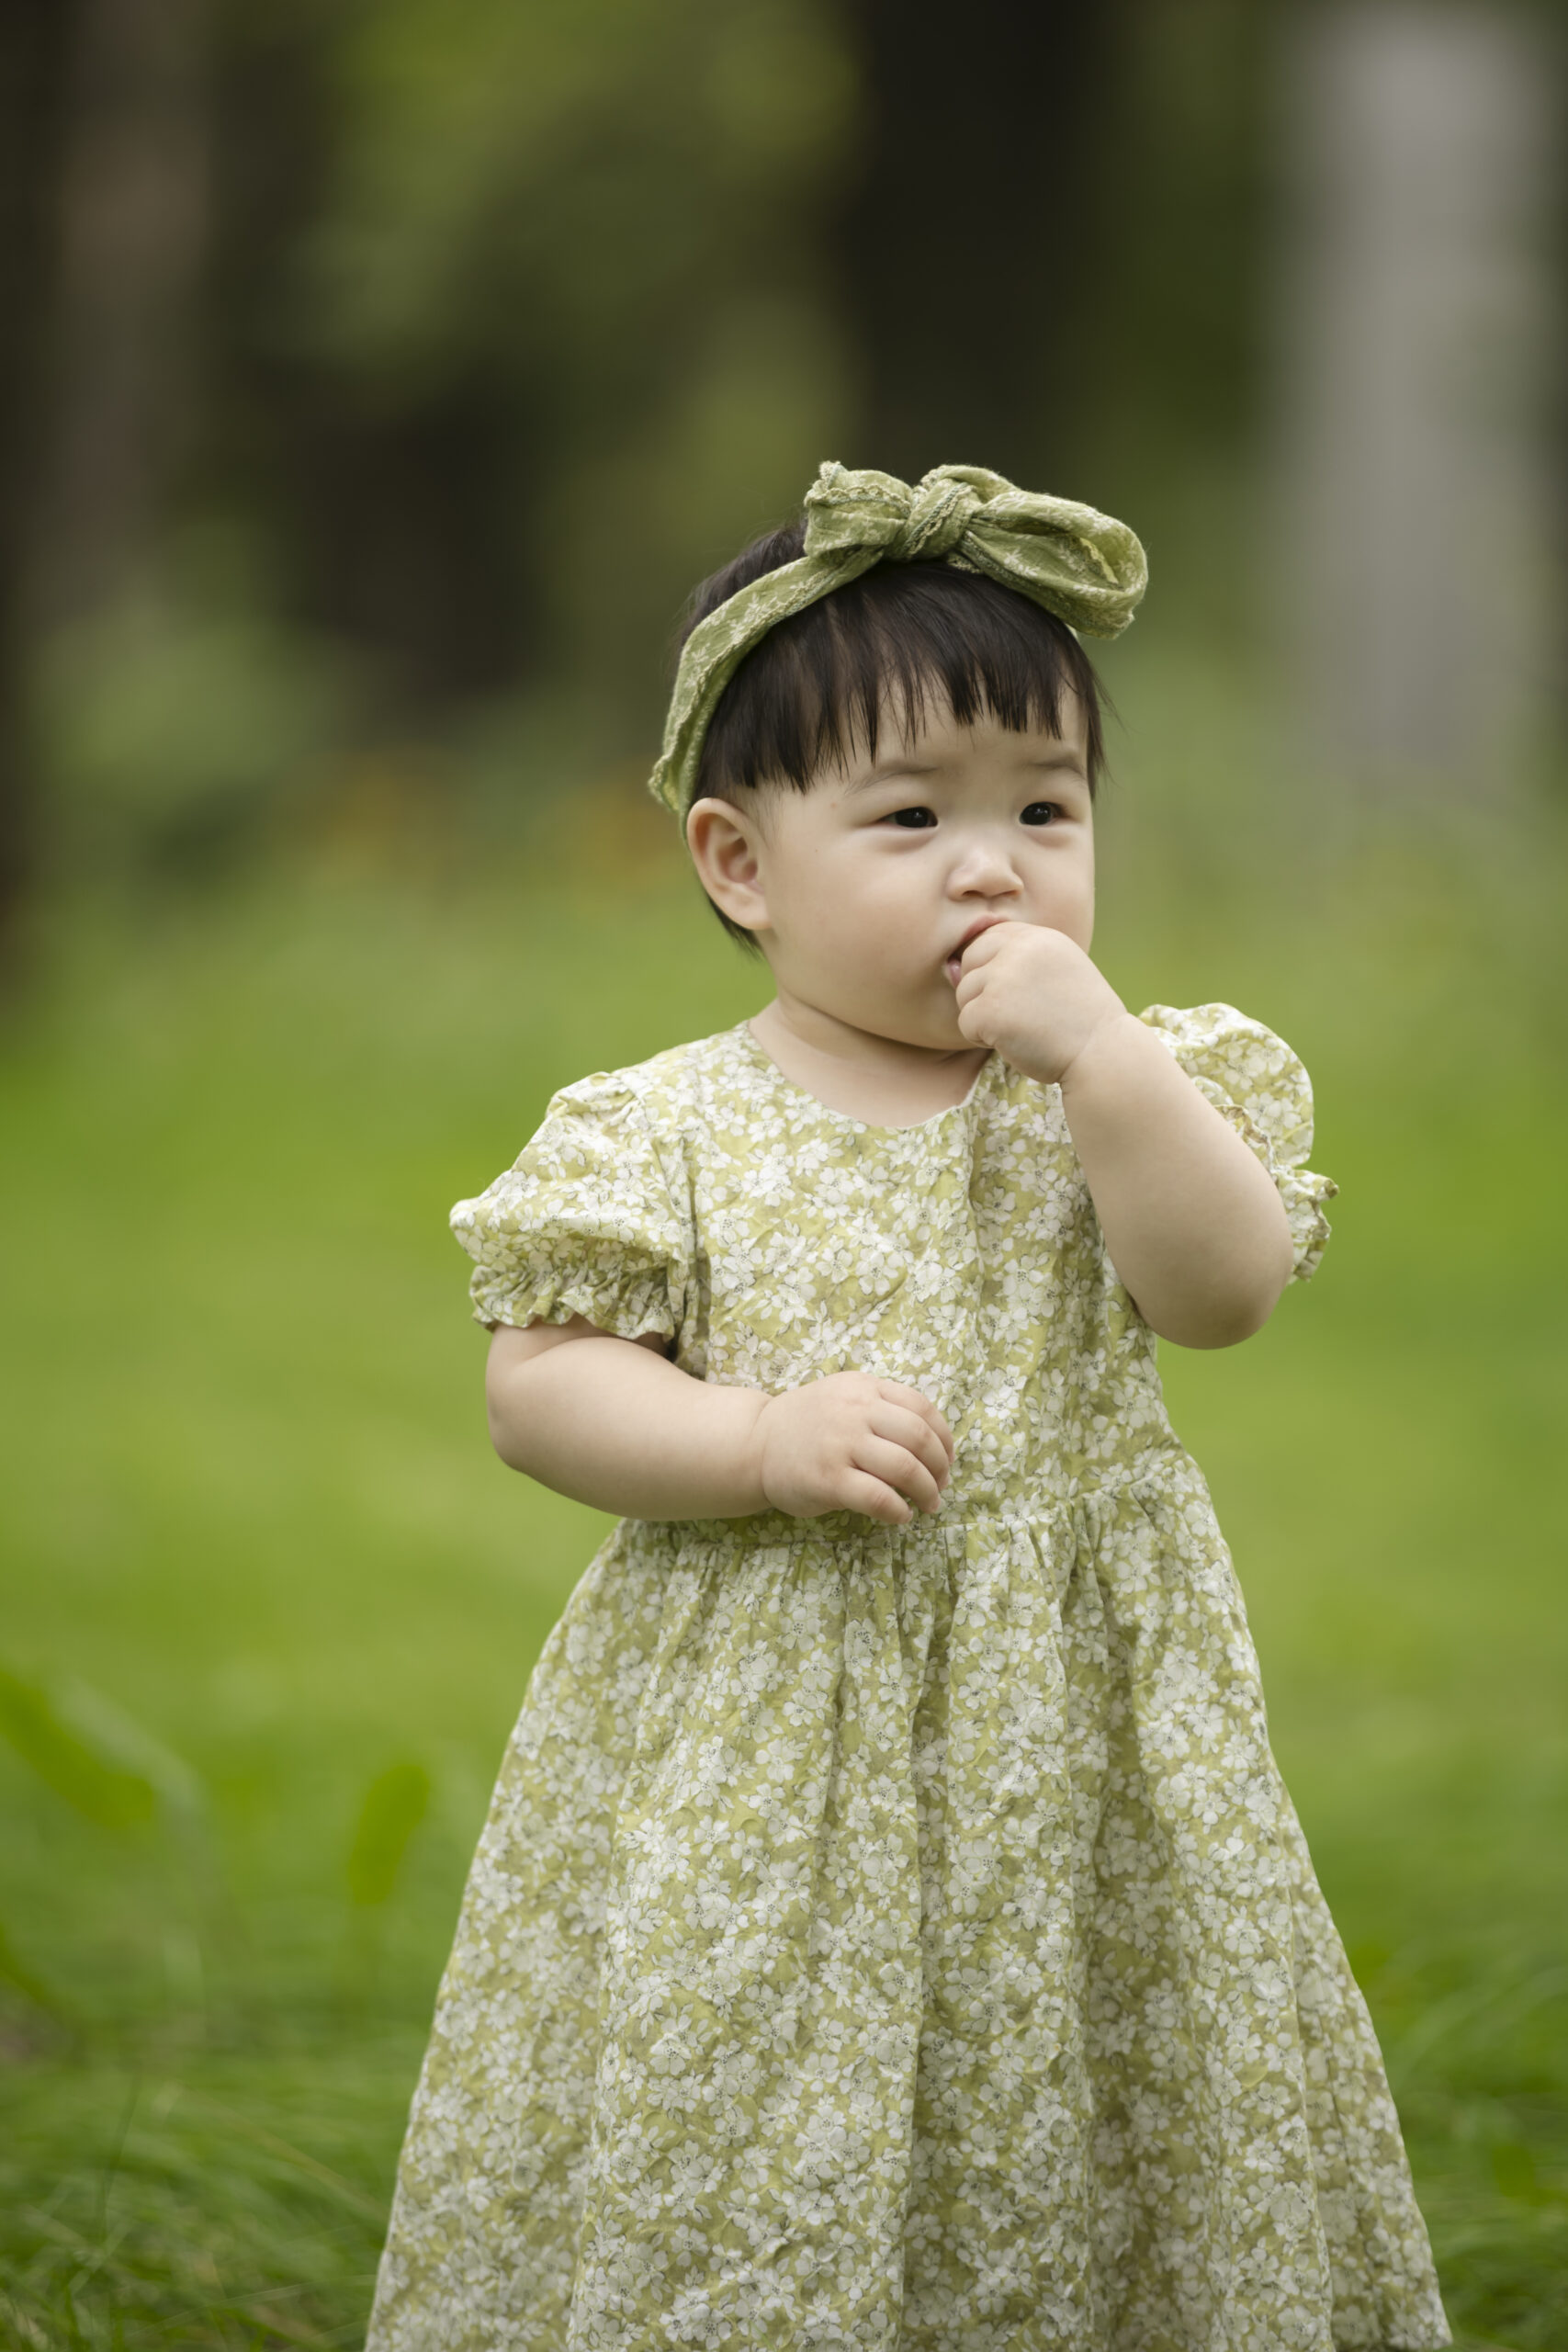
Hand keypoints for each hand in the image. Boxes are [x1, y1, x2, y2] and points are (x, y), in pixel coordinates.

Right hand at [749, 1374, 953, 1526]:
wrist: (756, 1443)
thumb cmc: (808, 1424)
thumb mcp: (845, 1396)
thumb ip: (883, 1407)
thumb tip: (934, 1442)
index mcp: (864, 1388)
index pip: (922, 1408)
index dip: (944, 1437)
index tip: (948, 1458)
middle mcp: (855, 1411)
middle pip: (919, 1438)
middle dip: (939, 1467)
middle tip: (941, 1485)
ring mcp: (841, 1445)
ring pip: (904, 1468)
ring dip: (926, 1491)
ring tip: (929, 1504)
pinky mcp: (829, 1479)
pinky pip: (879, 1497)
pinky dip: (898, 1510)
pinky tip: (901, 1515)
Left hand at [953, 922, 1126, 1085]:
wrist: (1103, 1054)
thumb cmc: (1080, 1021)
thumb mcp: (1056, 973)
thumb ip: (1011, 962)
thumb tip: (949, 967)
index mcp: (1040, 936)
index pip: (990, 937)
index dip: (993, 968)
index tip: (1017, 994)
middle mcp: (1020, 949)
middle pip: (970, 962)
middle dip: (983, 991)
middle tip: (1017, 1013)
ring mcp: (1004, 977)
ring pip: (964, 994)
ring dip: (983, 1017)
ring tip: (1020, 1028)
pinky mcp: (991, 1009)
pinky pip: (965, 1023)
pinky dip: (982, 1039)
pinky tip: (1013, 1042)